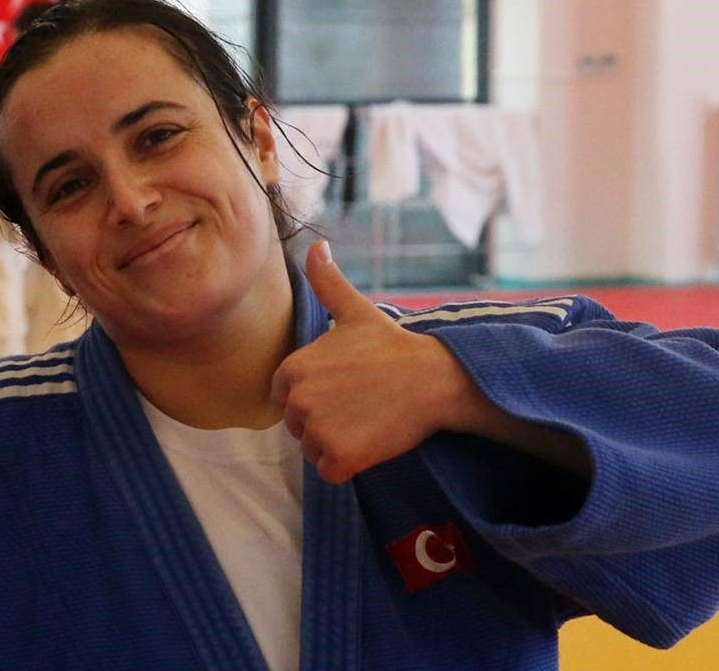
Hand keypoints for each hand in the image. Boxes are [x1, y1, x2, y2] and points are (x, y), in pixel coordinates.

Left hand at [271, 241, 470, 483]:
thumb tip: (316, 246)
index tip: (344, 387)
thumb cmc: (392, 346)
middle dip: (324, 421)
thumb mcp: (355, 311)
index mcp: (292, 369)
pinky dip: (348, 465)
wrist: (433, 378)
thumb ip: (327, 283)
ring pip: (313, 450)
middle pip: (298, 427)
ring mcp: (318, 430)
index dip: (314, 396)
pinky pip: (330, 471)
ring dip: (336, 443)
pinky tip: (371, 440)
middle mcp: (298, 400)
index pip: (285, 398)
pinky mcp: (340, 458)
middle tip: (360, 403)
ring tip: (367, 419)